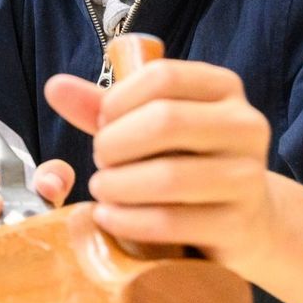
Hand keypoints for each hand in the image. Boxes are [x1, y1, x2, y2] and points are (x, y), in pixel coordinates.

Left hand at [45, 58, 274, 273]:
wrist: (247, 223)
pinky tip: (110, 218)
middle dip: (115, 144)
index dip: (117, 101)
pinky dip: (128, 221)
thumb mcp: (150, 128)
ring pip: (168, 176)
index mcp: (224, 89)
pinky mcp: (238, 225)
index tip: (102, 124)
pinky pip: (171, 222)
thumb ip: (105, 108)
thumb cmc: (188, 163)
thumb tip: (55, 86)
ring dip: (117, 185)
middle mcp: (245, 126)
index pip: (162, 77)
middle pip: (165, 121)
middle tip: (100, 162)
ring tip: (102, 191)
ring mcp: (247, 177)